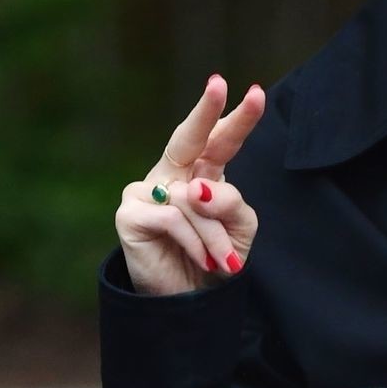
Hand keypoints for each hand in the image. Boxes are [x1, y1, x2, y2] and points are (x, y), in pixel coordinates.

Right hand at [115, 75, 266, 296]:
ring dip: (214, 234)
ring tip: (219, 262)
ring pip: (192, 198)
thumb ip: (231, 202)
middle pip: (189, 138)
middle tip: (219, 84)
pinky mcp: (129, 212)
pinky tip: (197, 258)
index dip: (237, 119)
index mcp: (201, 174)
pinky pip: (173, 217)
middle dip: (206, 111)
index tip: (257, 93)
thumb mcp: (239, 229)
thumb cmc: (215, 260)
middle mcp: (172, 175)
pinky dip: (193, 241)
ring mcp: (147, 190)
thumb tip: (196, 188)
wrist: (188, 303)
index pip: (220, 141)